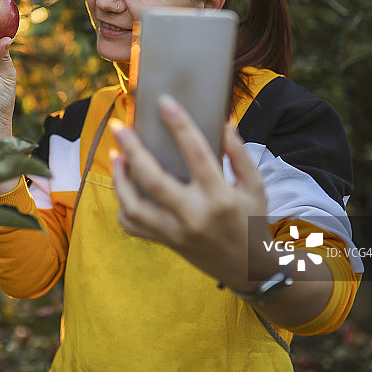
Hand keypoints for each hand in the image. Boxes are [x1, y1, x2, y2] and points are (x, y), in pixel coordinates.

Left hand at [109, 94, 275, 290]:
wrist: (248, 269)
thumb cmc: (251, 221)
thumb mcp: (255, 186)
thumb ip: (238, 153)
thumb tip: (223, 121)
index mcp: (220, 197)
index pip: (197, 154)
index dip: (180, 125)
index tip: (164, 102)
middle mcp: (194, 215)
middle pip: (154, 180)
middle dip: (133, 150)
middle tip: (119, 127)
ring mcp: (175, 232)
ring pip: (134, 207)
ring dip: (120, 179)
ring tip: (116, 155)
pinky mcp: (164, 242)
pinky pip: (132, 225)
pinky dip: (123, 204)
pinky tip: (124, 184)